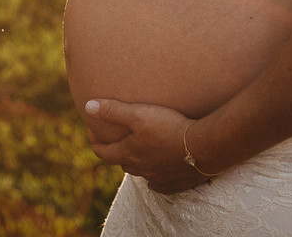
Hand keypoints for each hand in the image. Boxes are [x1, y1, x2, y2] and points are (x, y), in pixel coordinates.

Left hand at [84, 98, 213, 193]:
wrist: (203, 147)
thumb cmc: (169, 128)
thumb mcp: (138, 114)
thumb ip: (113, 111)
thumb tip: (88, 107)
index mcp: (129, 154)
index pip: (103, 153)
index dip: (95, 141)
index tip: (92, 130)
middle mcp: (141, 169)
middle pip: (122, 162)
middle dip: (116, 150)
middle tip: (118, 138)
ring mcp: (158, 178)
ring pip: (141, 172)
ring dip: (137, 162)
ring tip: (139, 150)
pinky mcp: (175, 183)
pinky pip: (160, 184)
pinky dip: (155, 178)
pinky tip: (157, 173)